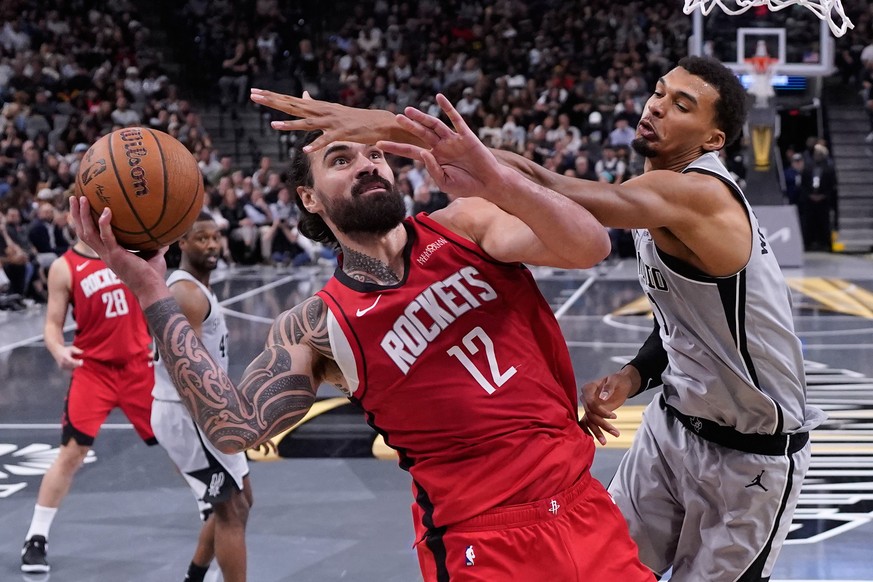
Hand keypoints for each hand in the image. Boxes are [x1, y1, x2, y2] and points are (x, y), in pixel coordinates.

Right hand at [53, 345, 83, 369]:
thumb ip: (77, 350)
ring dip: (75, 365)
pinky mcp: (61, 368)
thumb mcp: (72, 348)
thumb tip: (82, 352)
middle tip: (80, 361)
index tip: (82, 360)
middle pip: (73, 366)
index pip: (72, 362)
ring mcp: (62, 365)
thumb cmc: (66, 350)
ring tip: (75, 361)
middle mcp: (62, 362)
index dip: (78, 362)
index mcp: (65, 357)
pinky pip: (69, 369)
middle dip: (78, 364)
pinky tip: (73, 363)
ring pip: (71, 368)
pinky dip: (72, 367)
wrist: (57, 351)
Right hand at [68, 196, 168, 304]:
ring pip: (88, 233)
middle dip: (76, 215)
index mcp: (109, 253)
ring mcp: (108, 254)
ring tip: (82, 198)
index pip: (91, 236)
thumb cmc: (152, 275)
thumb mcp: (153, 255)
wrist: (152, 289)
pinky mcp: (115, 255)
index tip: (82, 208)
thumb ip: (155, 244)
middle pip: (83, 232)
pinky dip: (104, 224)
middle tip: (75, 197)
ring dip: (83, 215)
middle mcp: (104, 253)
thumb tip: (165, 235)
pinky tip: (106, 211)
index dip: (85, 223)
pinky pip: (106, 237)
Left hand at [250, 88, 421, 151]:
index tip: (255, 92)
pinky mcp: (343, 133)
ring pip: (307, 124)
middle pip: (294, 106)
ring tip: (273, 126)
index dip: (273, 97)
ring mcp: (332, 123)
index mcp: (319, 107)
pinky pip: (327, 141)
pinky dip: (316, 145)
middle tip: (253, 95)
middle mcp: (323, 112)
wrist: (380, 122)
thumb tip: (302, 94)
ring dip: (290, 125)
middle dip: (273, 101)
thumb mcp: (332, 109)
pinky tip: (304, 149)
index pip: (291, 100)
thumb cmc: (355, 118)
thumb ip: (315, 104)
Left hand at [377, 94, 509, 200]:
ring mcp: (453, 140)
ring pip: (434, 125)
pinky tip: (439, 97)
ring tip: (408, 111)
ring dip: (422, 117)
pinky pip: (455, 119)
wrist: (487, 183)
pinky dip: (447, 107)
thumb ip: (432, 169)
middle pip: (420, 134)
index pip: (410, 151)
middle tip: (395, 118)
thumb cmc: (466, 186)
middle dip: (408, 126)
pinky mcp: (466, 135)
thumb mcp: (444, 182)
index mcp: (433, 158)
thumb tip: (423, 152)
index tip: (378, 144)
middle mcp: (441, 147)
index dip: (395, 147)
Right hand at [579, 367, 637, 444]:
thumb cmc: (618, 381)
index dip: (601, 411)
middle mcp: (585, 398)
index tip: (615, 417)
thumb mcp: (615, 380)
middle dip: (602, 425)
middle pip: (590, 414)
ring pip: (589, 421)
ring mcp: (588, 407)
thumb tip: (602, 398)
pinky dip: (591, 431)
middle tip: (616, 433)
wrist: (621, 384)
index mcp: (588, 388)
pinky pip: (588, 423)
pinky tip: (595, 441)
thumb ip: (608, 388)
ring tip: (605, 442)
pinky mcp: (593, 413)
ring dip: (597, 432)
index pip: (590, 403)